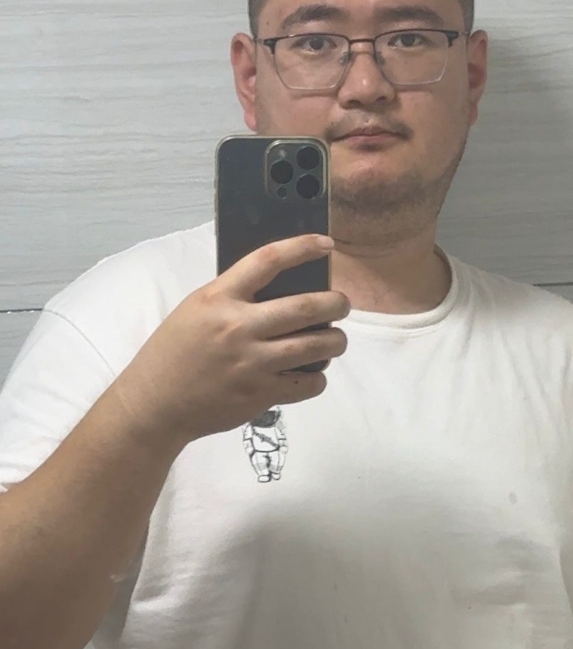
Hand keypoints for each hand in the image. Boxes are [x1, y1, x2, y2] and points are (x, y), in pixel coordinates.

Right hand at [111, 235, 348, 445]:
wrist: (156, 404)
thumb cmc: (174, 351)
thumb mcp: (196, 309)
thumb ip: (233, 295)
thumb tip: (281, 285)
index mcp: (219, 298)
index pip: (268, 260)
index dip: (302, 247)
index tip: (326, 244)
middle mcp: (239, 327)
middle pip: (306, 306)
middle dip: (336, 303)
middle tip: (342, 304)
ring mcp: (252, 363)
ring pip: (316, 346)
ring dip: (336, 340)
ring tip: (336, 338)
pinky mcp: (260, 394)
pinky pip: (308, 383)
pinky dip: (318, 377)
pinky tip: (312, 372)